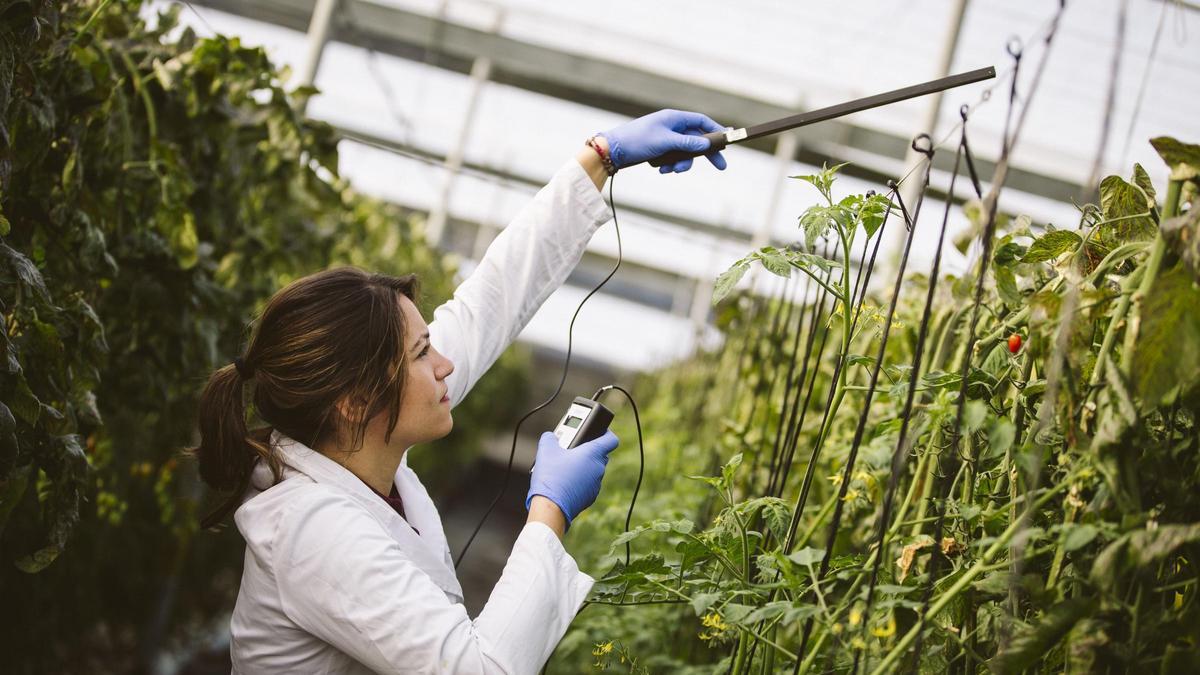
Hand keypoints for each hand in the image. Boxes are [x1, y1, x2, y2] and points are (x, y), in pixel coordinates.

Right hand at [526, 430, 618, 526]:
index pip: (611, 439)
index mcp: (593, 454)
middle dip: (586, 450)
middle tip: (570, 449)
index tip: (598, 431)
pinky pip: (587, 484)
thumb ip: (550, 438)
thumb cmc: (552, 478)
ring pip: (592, 470)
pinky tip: (564, 481)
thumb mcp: (546, 451)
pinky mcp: (590, 497)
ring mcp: (596, 484)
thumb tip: (550, 436)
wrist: (551, 507)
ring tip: (564, 466)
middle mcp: (598, 469)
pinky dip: (579, 481)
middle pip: (599, 454)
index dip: (606, 433)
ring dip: (582, 466)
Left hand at [599, 109, 728, 173]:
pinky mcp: (658, 149)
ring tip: (670, 170)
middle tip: (721, 167)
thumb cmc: (637, 140)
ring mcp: (665, 138)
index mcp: (674, 118)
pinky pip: (672, 158)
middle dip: (705, 154)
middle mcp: (671, 126)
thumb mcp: (665, 142)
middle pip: (696, 139)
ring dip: (681, 163)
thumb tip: (706, 145)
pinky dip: (668, 165)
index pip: (701, 121)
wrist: (612, 150)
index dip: (716, 130)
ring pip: (684, 152)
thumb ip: (687, 143)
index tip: (728, 141)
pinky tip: (659, 168)